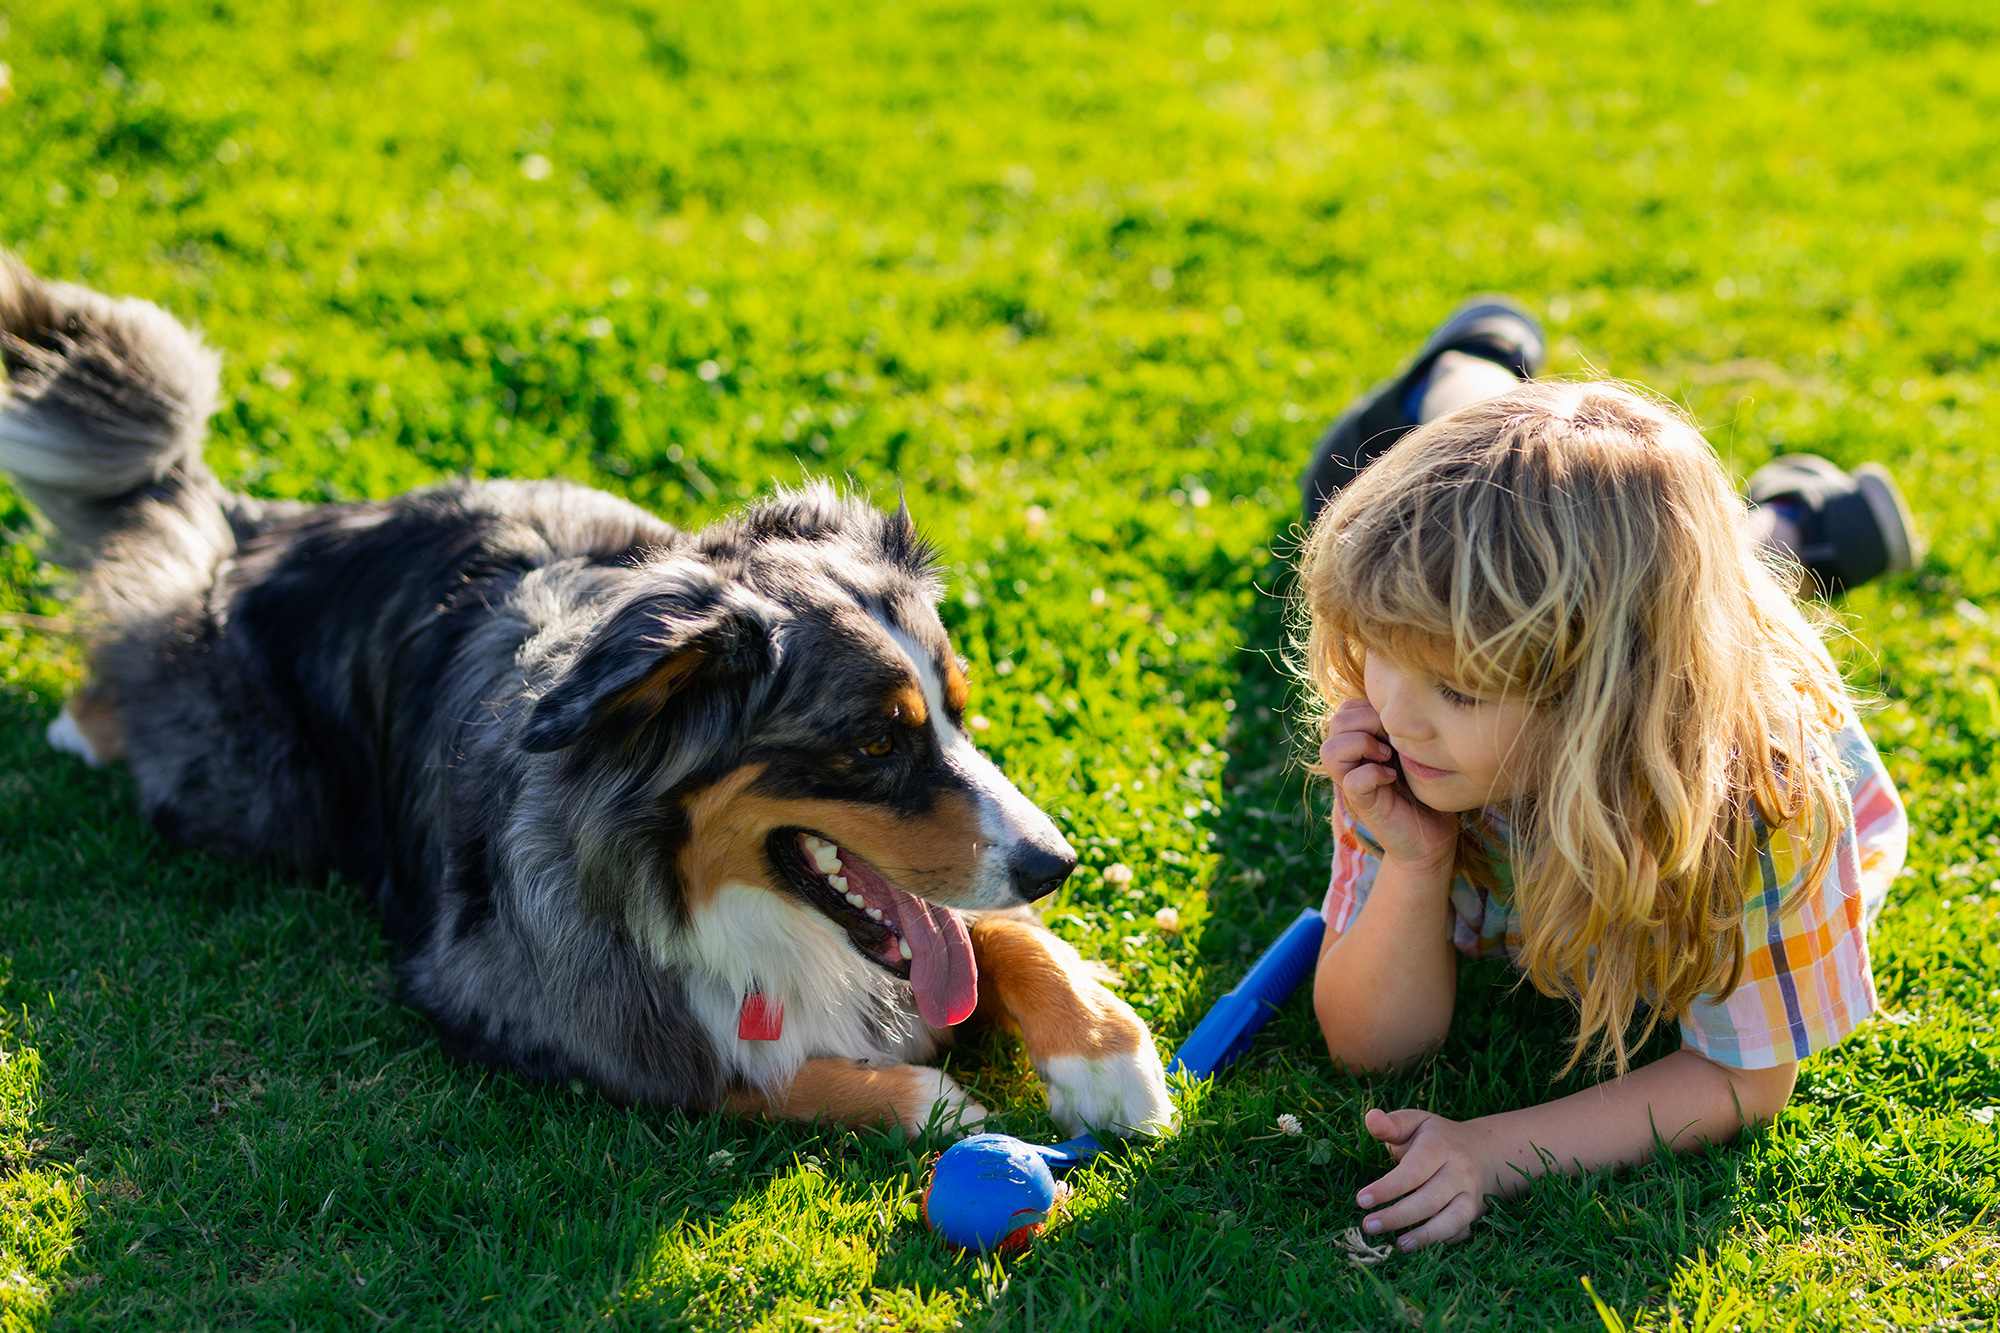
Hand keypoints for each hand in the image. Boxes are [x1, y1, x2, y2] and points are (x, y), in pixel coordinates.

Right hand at [1320, 701, 1456, 869]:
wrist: (1432, 838)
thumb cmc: (1426, 791)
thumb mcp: (1413, 750)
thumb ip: (1399, 728)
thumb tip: (1400, 703)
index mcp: (1361, 743)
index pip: (1347, 708)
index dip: (1369, 708)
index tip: (1397, 726)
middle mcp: (1351, 761)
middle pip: (1335, 722)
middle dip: (1367, 722)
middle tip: (1393, 740)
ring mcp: (1352, 783)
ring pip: (1329, 750)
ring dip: (1362, 745)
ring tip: (1388, 757)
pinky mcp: (1362, 805)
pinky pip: (1351, 780)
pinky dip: (1372, 774)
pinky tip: (1391, 778)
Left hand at [1355, 1107, 1494, 1250]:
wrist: (1480, 1150)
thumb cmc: (1435, 1137)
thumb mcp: (1414, 1122)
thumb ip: (1391, 1124)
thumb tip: (1370, 1118)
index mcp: (1441, 1147)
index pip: (1413, 1171)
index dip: (1388, 1188)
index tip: (1361, 1200)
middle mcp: (1460, 1172)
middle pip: (1430, 1200)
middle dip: (1397, 1217)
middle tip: (1368, 1226)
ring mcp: (1470, 1194)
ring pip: (1451, 1220)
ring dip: (1424, 1237)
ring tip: (1397, 1245)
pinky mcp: (1474, 1212)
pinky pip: (1460, 1231)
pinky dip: (1441, 1241)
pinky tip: (1417, 1245)